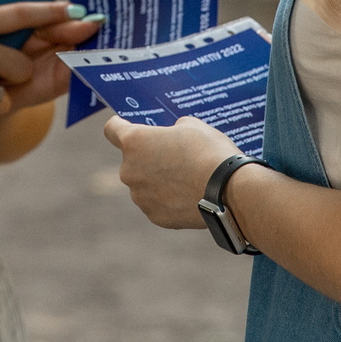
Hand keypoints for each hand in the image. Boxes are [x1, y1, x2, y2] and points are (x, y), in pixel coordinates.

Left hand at [103, 114, 245, 230]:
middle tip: (175, 155)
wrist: (228, 191)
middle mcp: (129, 171)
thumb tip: (172, 136)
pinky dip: (168, 199)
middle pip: (132, 160)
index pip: (111, 129)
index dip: (119, 125)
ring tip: (187, 178)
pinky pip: (157, 203)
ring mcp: (140, 197)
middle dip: (149, 157)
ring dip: (158, 180)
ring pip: (144, 184)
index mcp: (134, 142)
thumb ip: (173, 129)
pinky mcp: (154, 216)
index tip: (127, 125)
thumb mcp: (193, 125)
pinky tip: (190, 195)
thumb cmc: (209, 152)